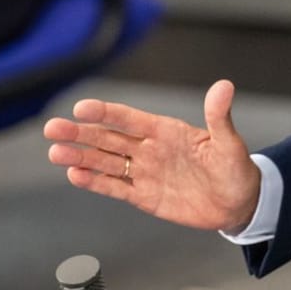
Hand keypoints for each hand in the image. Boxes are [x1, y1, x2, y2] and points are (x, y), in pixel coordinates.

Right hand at [44, 80, 262, 232]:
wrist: (238, 203)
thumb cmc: (236, 169)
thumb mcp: (230, 144)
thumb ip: (219, 117)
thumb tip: (224, 85)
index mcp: (165, 131)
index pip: (129, 118)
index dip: (106, 113)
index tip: (82, 108)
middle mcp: (149, 149)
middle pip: (108, 138)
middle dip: (80, 133)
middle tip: (52, 128)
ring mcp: (144, 172)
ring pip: (105, 162)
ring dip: (80, 157)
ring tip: (55, 152)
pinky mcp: (144, 196)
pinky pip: (115, 187)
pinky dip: (95, 182)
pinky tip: (75, 174)